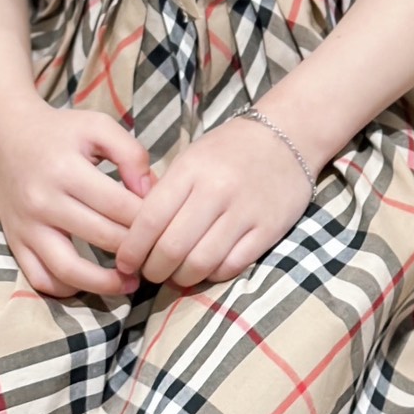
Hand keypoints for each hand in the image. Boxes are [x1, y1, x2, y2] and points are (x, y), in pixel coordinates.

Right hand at [0, 97, 155, 299]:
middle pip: (101, 237)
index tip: (165, 223)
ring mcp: (27, 226)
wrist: (6, 136)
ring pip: (69, 270)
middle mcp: (44, 202)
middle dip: (135, 249)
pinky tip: (91, 283)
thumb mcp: (98, 127)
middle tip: (156, 253)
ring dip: (105, 283)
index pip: (118, 206)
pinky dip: (67, 289)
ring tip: (130, 283)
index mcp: (67, 170)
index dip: (148, 219)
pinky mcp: (16, 242)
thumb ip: (131, 154)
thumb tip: (151, 192)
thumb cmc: (60, 131)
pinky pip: (40, 278)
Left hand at [112, 112, 316, 291]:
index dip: (132, 249)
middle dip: (154, 269)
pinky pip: (231, 266)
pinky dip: (212, 274)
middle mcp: (217, 191)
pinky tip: (206, 267)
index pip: (150, 219)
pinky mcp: (269, 229)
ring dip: (181, 278)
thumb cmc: (230, 149)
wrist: (288, 135)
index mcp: (191, 170)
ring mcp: (245, 212)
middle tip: (151, 273)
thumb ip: (165, 194)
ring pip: (201, 263)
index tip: (125, 262)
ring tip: (177, 274)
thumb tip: (137, 235)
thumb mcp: (191, 158)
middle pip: (172, 248)